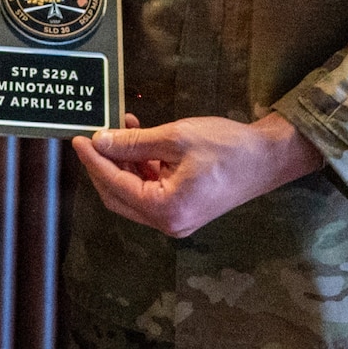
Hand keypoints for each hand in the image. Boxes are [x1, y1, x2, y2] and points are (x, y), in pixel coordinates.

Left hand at [71, 110, 324, 239]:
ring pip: (134, 192)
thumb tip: (100, 141)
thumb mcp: (176, 138)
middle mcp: (168, 222)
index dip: (94, 160)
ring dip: (123, 162)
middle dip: (103, 165)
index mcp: (165, 210)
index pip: (115, 185)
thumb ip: (134, 142)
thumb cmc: (227, 147)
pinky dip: (141, 166)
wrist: (269, 157)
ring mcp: (176, 218)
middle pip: (118, 195)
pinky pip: (151, 189)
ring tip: (120, 127)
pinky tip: (139, 139)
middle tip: (93, 135)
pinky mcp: (184, 207)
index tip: (78, 138)